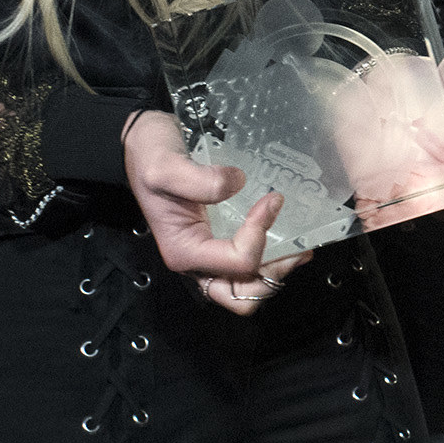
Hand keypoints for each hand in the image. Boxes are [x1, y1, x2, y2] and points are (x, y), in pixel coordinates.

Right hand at [122, 107, 304, 315]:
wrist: (144, 146)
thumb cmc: (150, 158)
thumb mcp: (166, 167)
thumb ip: (199, 180)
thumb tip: (237, 183)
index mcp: (184, 252)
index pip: (236, 263)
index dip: (260, 235)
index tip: (271, 199)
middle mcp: (196, 261)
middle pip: (242, 296)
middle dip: (272, 275)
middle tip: (295, 247)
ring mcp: (208, 254)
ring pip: (247, 287)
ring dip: (275, 272)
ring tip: (298, 247)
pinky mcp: (218, 241)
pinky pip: (246, 266)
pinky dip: (270, 259)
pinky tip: (287, 238)